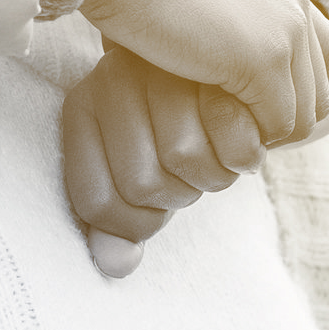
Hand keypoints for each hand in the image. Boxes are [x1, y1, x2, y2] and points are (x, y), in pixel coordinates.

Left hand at [61, 47, 266, 275]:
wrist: (232, 81)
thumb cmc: (177, 136)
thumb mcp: (144, 180)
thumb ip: (125, 226)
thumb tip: (117, 265)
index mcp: (83, 107)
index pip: (98, 204)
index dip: (137, 224)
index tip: (156, 199)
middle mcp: (113, 76)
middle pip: (142, 184)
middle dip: (180, 194)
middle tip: (191, 167)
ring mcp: (165, 66)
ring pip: (185, 159)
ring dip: (213, 175)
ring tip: (216, 148)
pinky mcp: (220, 64)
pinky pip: (231, 143)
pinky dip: (245, 157)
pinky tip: (246, 134)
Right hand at [77, 0, 328, 145]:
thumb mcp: (197, 2)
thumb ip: (225, 29)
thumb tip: (216, 72)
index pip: (321, 58)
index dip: (289, 93)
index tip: (245, 108)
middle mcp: (296, 5)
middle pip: (318, 93)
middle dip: (280, 121)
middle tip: (232, 131)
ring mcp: (286, 32)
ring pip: (303, 117)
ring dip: (262, 134)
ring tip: (219, 134)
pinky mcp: (265, 59)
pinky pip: (277, 125)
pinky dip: (246, 137)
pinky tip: (209, 127)